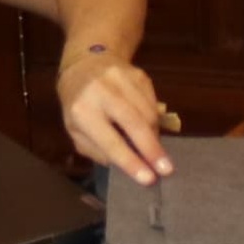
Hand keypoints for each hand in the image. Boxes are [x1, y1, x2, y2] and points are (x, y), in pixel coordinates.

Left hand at [63, 56, 175, 179]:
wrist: (85, 63)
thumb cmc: (78, 104)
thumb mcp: (76, 130)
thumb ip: (97, 150)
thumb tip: (125, 165)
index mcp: (82, 111)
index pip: (109, 141)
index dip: (130, 161)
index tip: (148, 179)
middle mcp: (101, 92)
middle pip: (134, 123)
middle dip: (152, 149)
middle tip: (167, 170)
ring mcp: (122, 79)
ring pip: (147, 113)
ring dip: (154, 136)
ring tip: (155, 151)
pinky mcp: (139, 74)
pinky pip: (153, 103)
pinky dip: (154, 120)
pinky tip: (150, 128)